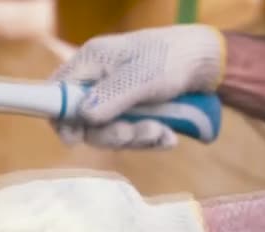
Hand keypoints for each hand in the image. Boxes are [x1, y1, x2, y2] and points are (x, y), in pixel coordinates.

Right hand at [52, 24, 225, 148]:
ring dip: (134, 138)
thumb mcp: (142, 78)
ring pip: (107, 132)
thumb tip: (81, 118)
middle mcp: (97, 81)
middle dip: (109, 134)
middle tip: (132, 134)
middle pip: (82, 121)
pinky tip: (167, 136)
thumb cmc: (173, 59)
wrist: (208, 63)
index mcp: (91, 62)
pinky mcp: (130, 113)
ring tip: (161, 132)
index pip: (56, 93)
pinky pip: (128, 135)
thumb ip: (110, 98)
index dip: (61, 118)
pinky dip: (147, 139)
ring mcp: (113, 99)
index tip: (75, 138)